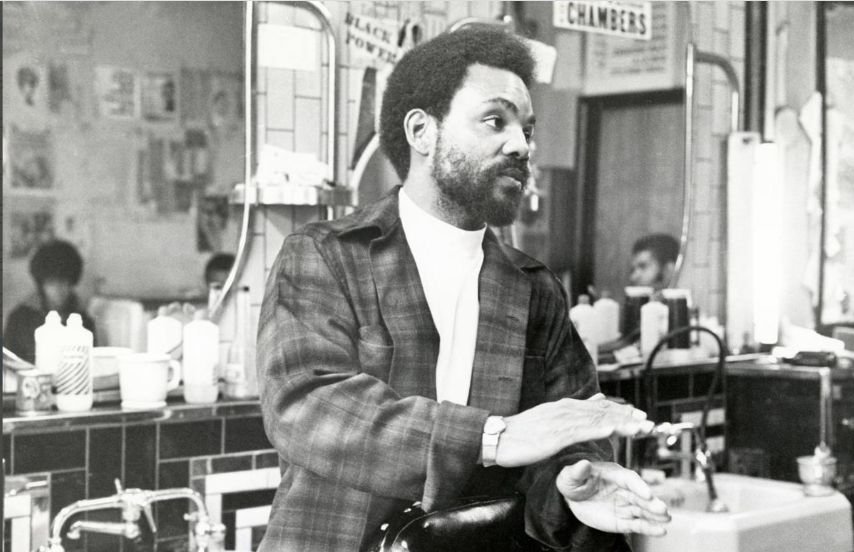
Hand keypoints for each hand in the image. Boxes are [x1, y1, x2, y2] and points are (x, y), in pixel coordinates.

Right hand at [495, 394, 652, 467]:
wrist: (498, 437)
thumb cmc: (521, 433)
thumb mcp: (547, 420)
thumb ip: (568, 415)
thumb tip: (588, 406)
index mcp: (565, 407)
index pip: (599, 407)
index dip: (621, 411)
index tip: (639, 416)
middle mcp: (566, 409)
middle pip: (603, 411)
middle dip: (628, 417)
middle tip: (649, 421)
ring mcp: (561, 420)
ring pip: (597, 419)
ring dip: (621, 423)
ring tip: (641, 427)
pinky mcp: (555, 434)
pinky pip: (582, 430)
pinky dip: (599, 428)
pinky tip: (613, 430)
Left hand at [558, 460, 669, 535]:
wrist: (571, 499)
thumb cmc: (572, 482)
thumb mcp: (570, 476)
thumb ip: (577, 471)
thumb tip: (583, 464)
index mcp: (614, 474)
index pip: (629, 479)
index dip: (639, 486)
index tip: (648, 494)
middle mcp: (624, 489)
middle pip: (640, 496)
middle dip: (652, 503)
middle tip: (663, 509)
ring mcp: (625, 505)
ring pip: (643, 511)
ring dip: (655, 515)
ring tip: (667, 520)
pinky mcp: (624, 520)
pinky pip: (638, 524)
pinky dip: (649, 528)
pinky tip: (661, 531)